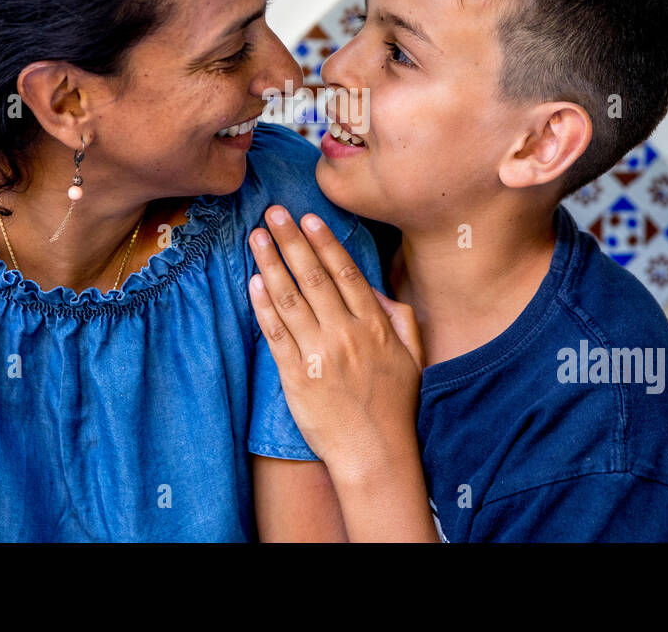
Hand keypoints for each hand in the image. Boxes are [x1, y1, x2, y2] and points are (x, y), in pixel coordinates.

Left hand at [247, 205, 423, 484]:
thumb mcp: (414, 356)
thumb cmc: (395, 405)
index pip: (345, 273)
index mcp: (375, 326)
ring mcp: (319, 355)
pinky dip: (263, 306)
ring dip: (270, 264)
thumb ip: (400, 317)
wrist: (375, 453)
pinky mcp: (296, 376)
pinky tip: (253, 282)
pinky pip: (275, 334)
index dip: (324, 242)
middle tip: (272, 213)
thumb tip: (377, 290)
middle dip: (291, 241)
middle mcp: (346, 334)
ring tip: (256, 238)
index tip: (308, 218)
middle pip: (313, 277)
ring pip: (290, 299)